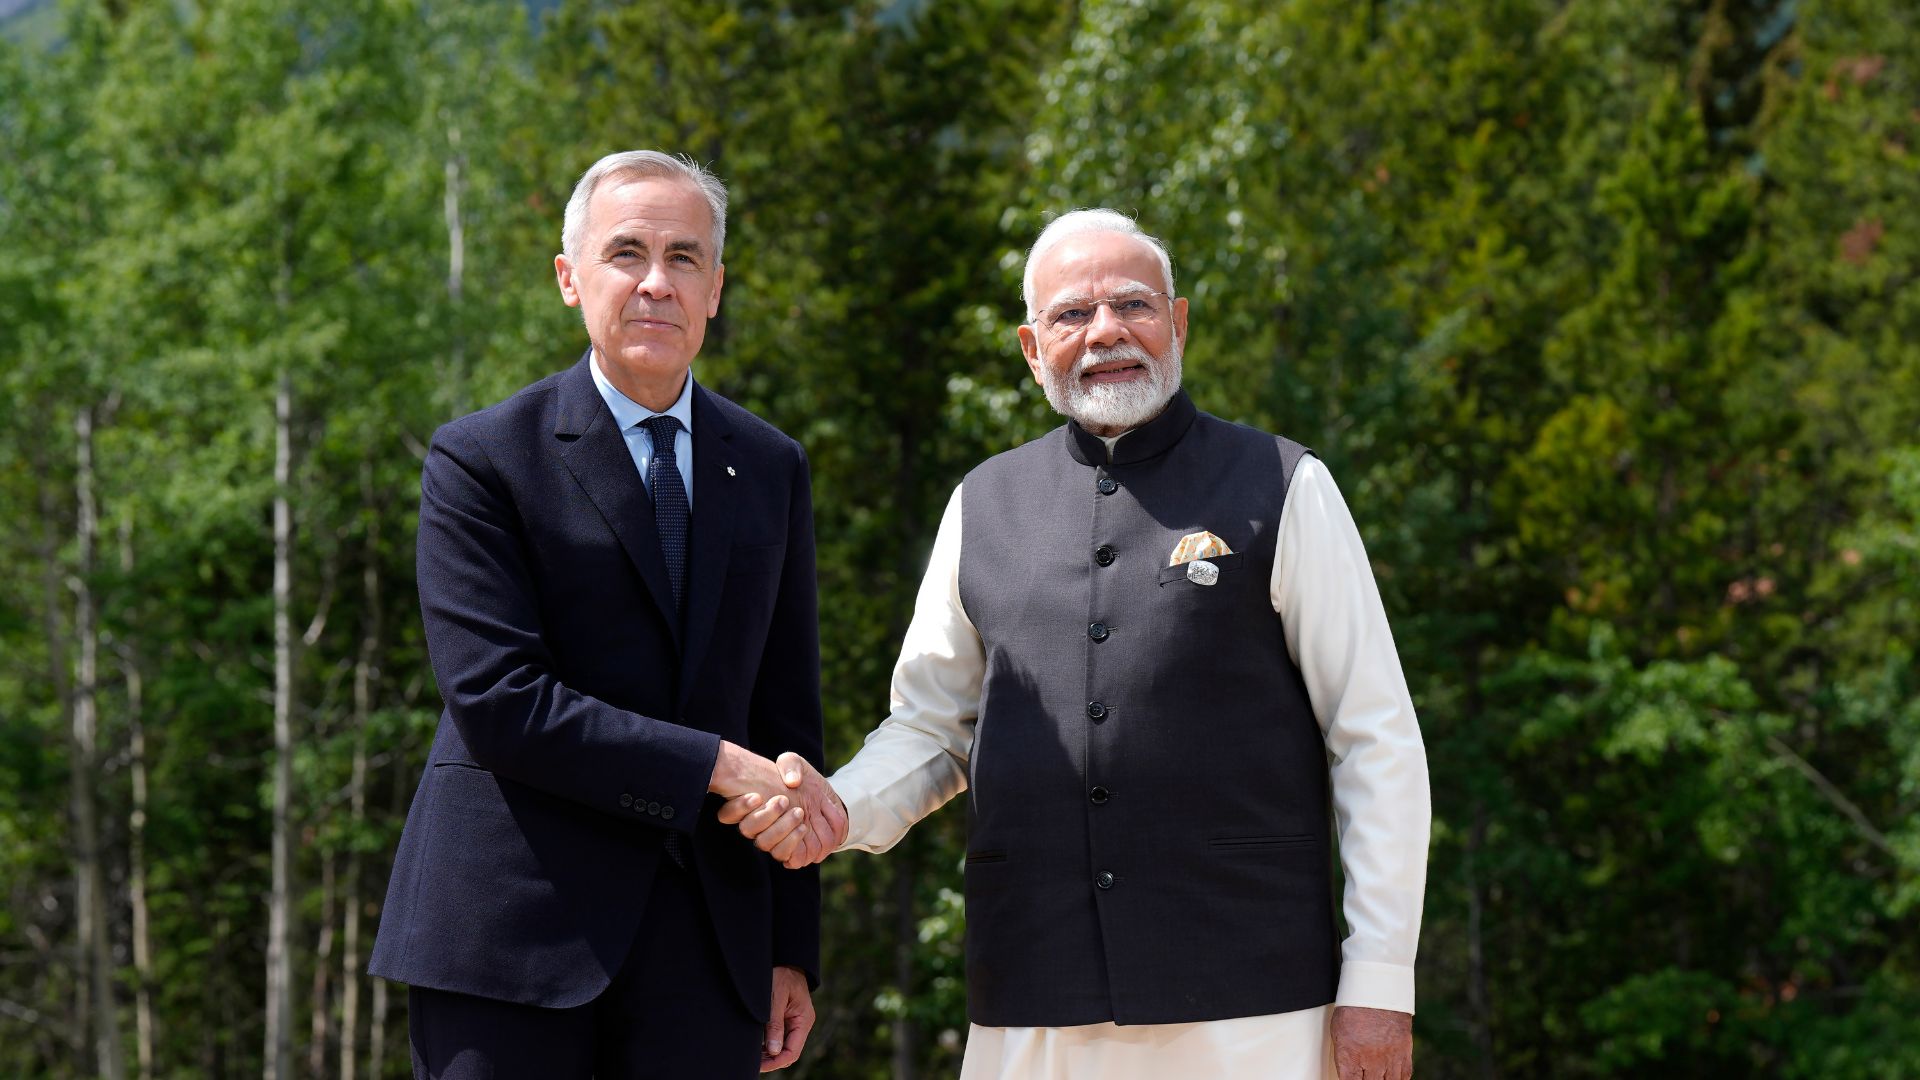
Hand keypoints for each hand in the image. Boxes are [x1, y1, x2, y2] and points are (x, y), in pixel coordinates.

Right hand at [711, 747, 847, 867]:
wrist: (822, 800)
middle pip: (747, 829)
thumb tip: (791, 781)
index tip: (757, 796)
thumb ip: (790, 765)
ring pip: (763, 843)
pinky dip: (791, 843)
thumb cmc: (801, 780)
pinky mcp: (785, 849)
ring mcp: (769, 838)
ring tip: (799, 812)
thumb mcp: (795, 764)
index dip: (738, 808)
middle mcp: (755, 824)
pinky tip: (802, 828)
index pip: (728, 813)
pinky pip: (781, 855)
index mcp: (749, 804)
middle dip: (765, 815)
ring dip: (780, 829)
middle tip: (784, 800)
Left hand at [761, 965, 814, 1070]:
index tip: (759, 1065)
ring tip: (752, 1056)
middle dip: (771, 1060)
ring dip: (769, 1054)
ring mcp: (795, 1021)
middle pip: (788, 1052)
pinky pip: (780, 1037)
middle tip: (752, 1063)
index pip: (792, 1051)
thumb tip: (773, 1051)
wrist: (785, 958)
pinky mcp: (788, 1018)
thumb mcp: (775, 997)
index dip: (776, 1061)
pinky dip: (769, 1045)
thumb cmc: (781, 973)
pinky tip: (757, 1046)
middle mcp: (802, 1023)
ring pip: (783, 1047)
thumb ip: (774, 1024)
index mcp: (803, 1020)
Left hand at [1331, 1005, 1412, 1079]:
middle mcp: (1371, 1060)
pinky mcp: (1404, 1051)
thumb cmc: (1353, 1008)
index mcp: (1350, 1056)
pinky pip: (1404, 1075)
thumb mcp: (1338, 1032)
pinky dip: (1398, 1079)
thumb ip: (1343, 1056)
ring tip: (1378, 1076)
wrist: (1377, 990)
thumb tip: (1347, 1071)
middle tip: (1366, 1075)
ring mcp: (1390, 1057)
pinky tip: (1392, 1077)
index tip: (1351, 1079)